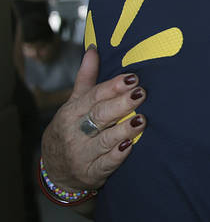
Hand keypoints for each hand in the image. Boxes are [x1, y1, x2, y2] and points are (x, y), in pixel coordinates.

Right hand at [39, 48, 146, 190]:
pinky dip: (117, 155)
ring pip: (104, 139)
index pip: (94, 96)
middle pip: (100, 115)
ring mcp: (82, 153)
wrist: (56, 172)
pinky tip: (130, 146)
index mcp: (72, 111)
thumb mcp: (74, 104)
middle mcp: (75, 131)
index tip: (133, 78)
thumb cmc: (70, 130)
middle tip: (141, 93)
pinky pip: (106, 163)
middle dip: (121, 104)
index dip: (113, 86)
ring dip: (123, 130)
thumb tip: (93, 49)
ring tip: (141, 120)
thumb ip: (86, 79)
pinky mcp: (91, 172)